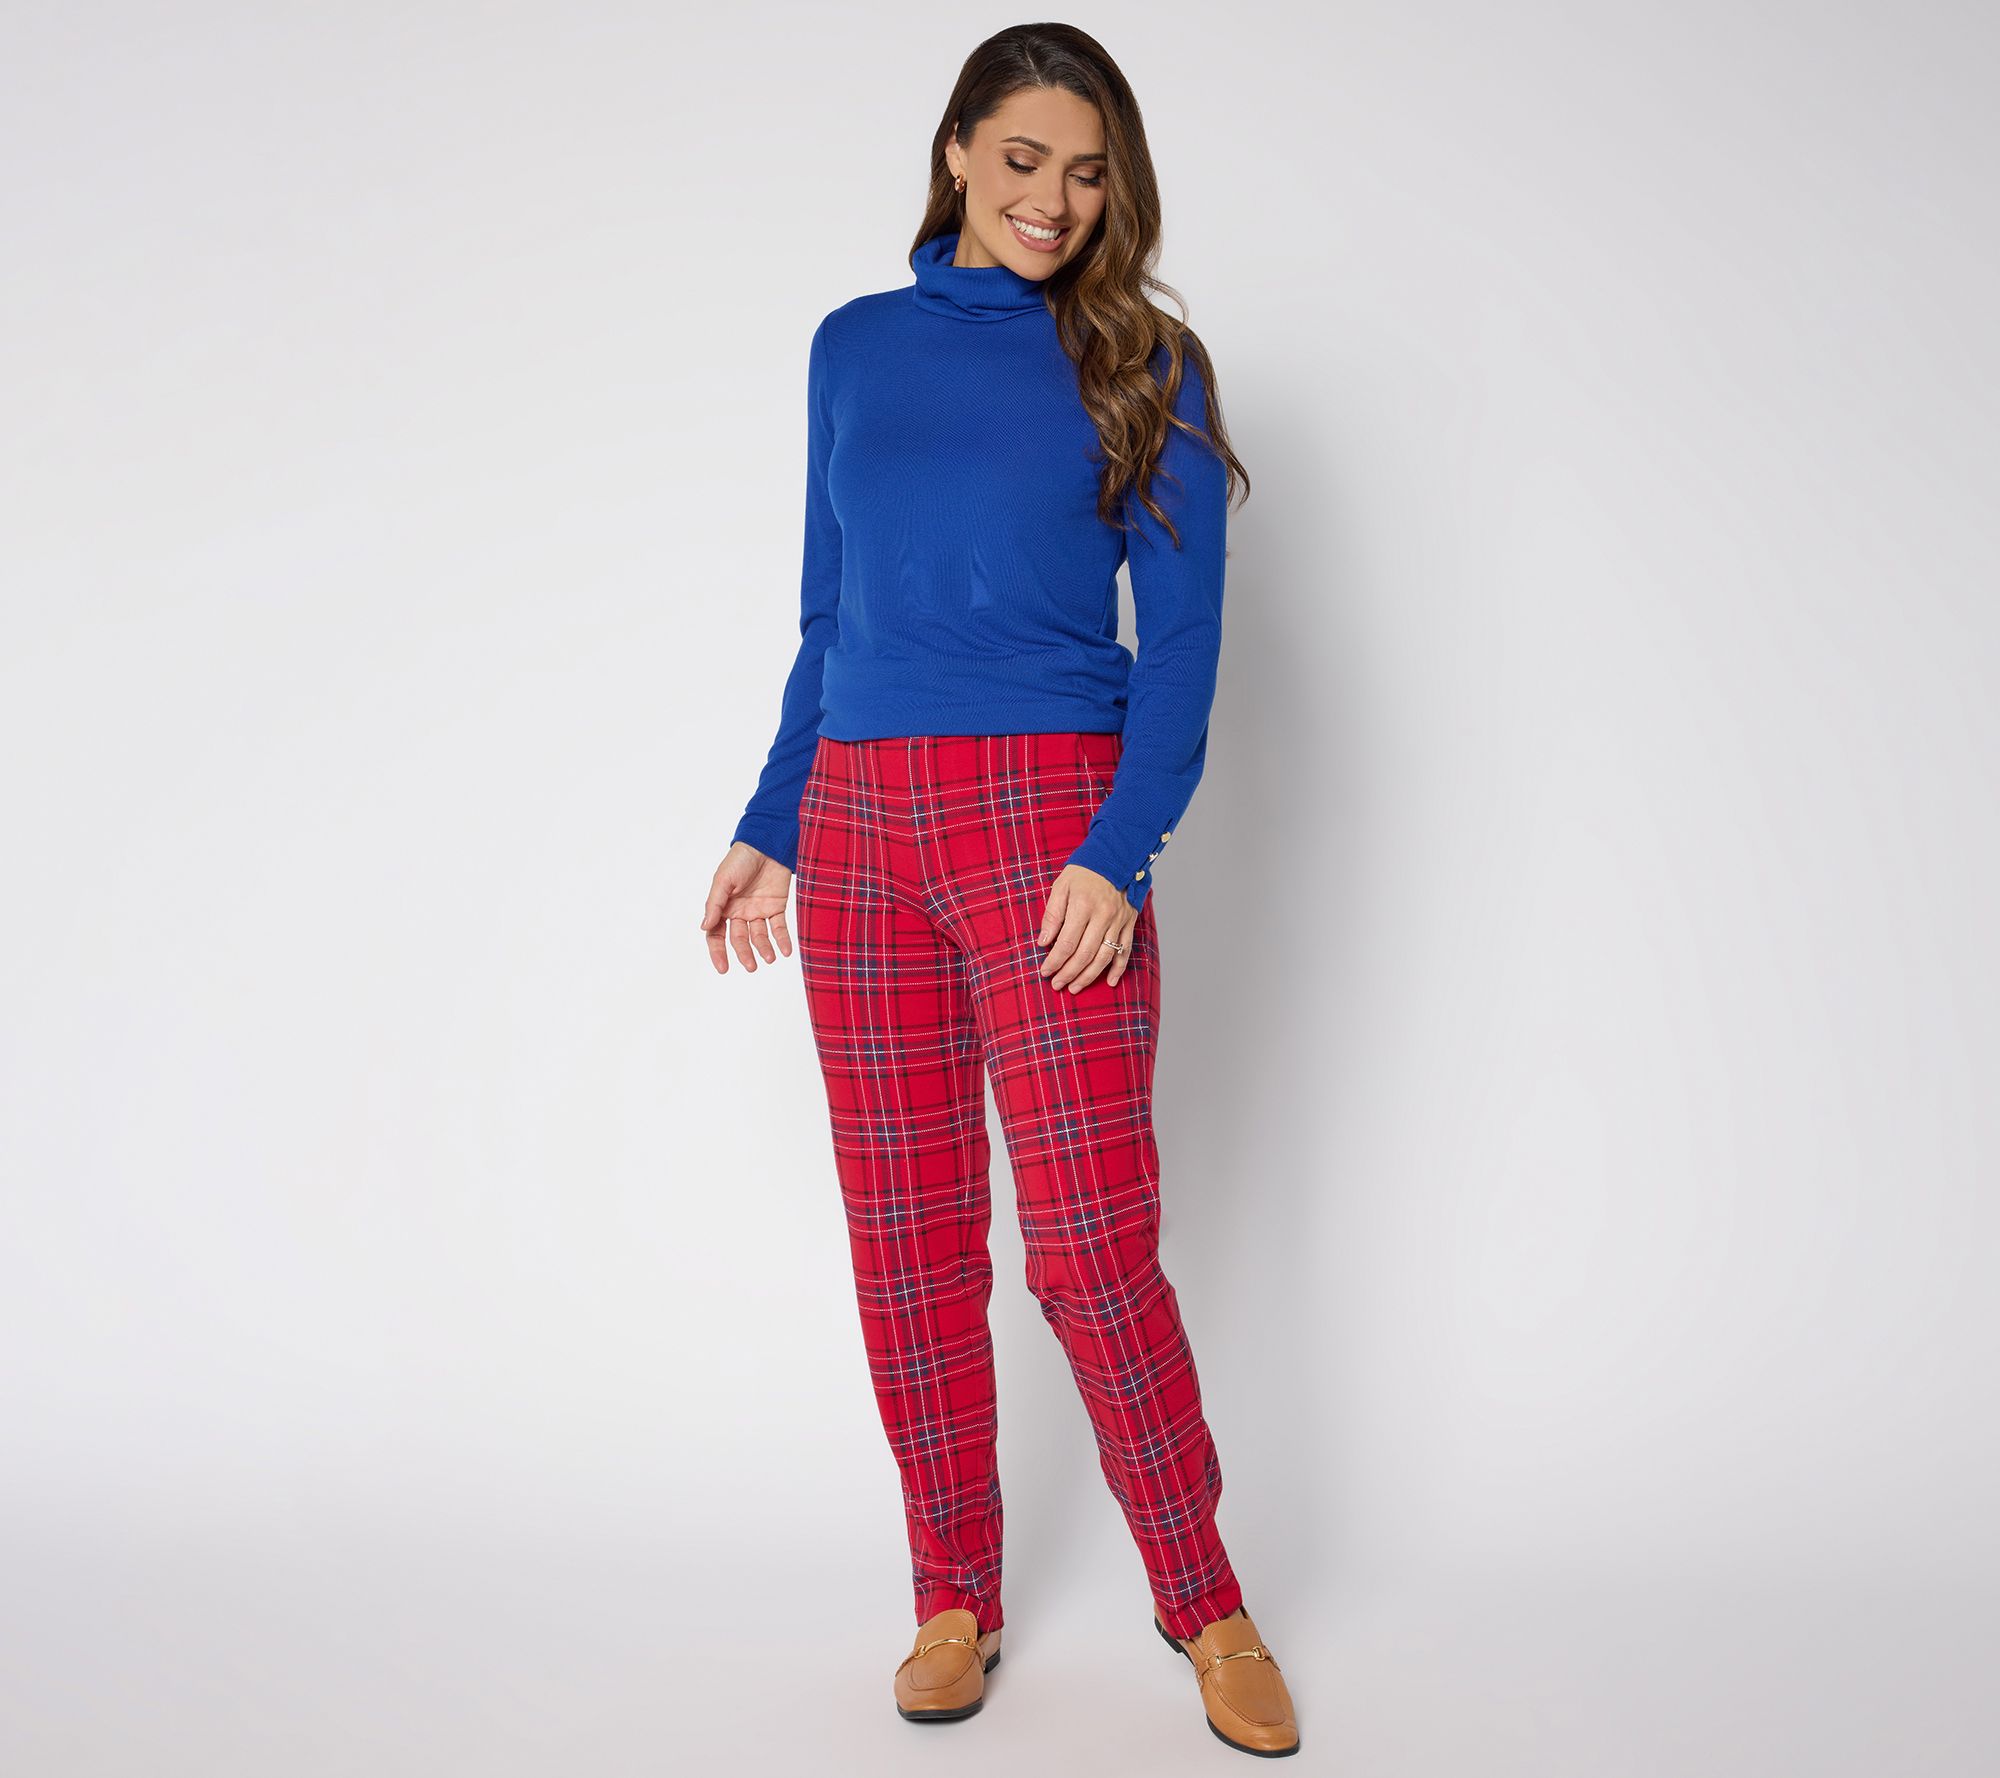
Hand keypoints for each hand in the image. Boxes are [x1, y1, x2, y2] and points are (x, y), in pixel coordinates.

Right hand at [700, 842, 795, 973]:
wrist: (766, 843)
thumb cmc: (740, 859)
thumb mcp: (723, 880)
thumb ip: (715, 903)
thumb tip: (704, 926)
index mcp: (723, 907)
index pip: (716, 934)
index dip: (718, 952)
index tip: (723, 968)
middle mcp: (740, 912)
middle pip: (740, 939)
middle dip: (744, 954)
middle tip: (751, 967)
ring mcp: (759, 910)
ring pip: (760, 936)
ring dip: (764, 949)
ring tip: (770, 959)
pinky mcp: (776, 906)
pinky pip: (779, 927)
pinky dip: (782, 939)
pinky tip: (786, 951)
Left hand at [1036, 864, 1137, 991]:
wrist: (1116, 856)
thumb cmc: (1084, 872)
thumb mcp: (1060, 887)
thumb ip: (1052, 915)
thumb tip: (1043, 942)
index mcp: (1082, 906)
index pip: (1066, 942)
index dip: (1054, 961)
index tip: (1045, 971)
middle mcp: (1102, 916)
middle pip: (1084, 954)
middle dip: (1069, 973)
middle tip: (1057, 985)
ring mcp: (1118, 921)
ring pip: (1104, 957)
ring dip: (1089, 976)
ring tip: (1075, 988)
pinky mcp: (1129, 923)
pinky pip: (1125, 950)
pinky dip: (1119, 969)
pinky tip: (1111, 982)